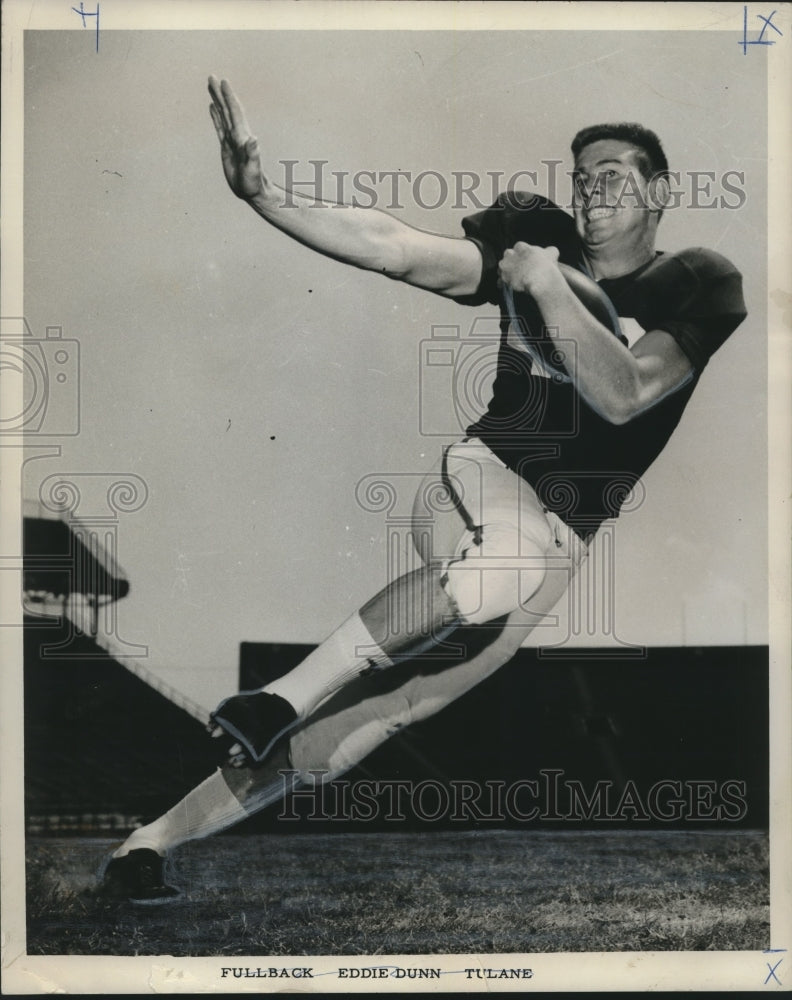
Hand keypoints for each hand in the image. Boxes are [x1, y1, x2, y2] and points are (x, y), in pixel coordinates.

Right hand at [208, 76, 264, 200]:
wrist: (253, 191)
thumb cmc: (253, 183)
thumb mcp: (252, 169)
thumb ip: (253, 154)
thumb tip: (253, 139)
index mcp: (242, 137)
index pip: (235, 113)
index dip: (229, 98)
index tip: (223, 82)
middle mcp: (237, 135)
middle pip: (227, 110)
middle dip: (220, 93)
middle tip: (212, 76)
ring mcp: (232, 140)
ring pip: (223, 116)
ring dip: (217, 101)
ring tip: (211, 87)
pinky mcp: (227, 147)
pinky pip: (220, 127)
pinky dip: (216, 116)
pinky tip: (213, 108)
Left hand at [498, 242, 563, 300]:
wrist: (540, 281)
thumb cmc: (546, 266)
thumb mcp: (552, 253)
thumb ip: (549, 250)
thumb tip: (551, 251)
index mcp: (520, 246)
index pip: (518, 247)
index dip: (522, 254)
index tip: (526, 260)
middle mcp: (510, 255)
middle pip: (507, 256)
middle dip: (512, 261)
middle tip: (519, 269)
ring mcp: (505, 267)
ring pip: (502, 268)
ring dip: (507, 272)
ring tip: (515, 278)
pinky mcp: (503, 278)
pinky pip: (500, 281)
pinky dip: (503, 284)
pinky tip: (510, 286)